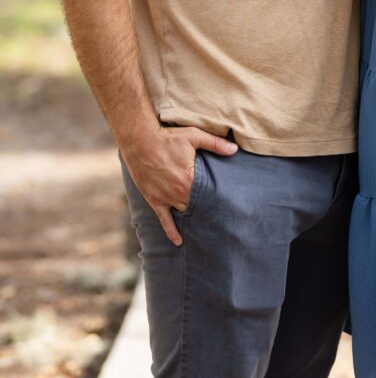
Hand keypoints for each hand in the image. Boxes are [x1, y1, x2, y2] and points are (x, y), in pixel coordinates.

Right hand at [122, 126, 237, 245]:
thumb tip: (234, 149)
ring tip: (206, 226)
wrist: (140, 141)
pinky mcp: (154, 200)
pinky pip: (164, 220)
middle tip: (220, 217)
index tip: (228, 204)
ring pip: (183, 213)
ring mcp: (165, 198)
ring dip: (193, 217)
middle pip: (197, 206)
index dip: (217, 199)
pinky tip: (178, 241)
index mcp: (189, 179)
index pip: (208, 195)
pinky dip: (171, 232)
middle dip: (207, 209)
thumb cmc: (168, 137)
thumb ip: (215, 144)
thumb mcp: (194, 136)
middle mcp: (177, 193)